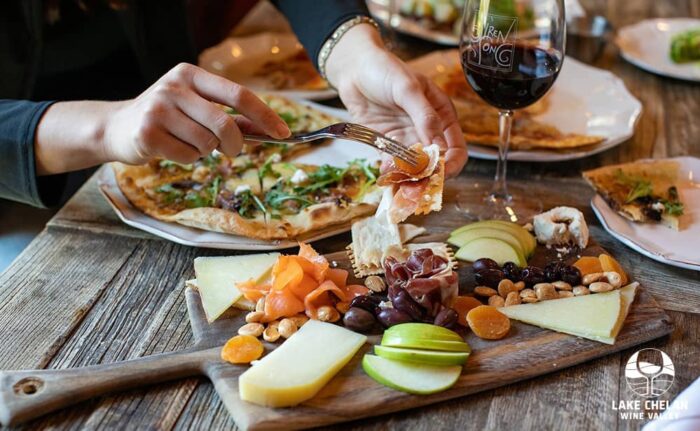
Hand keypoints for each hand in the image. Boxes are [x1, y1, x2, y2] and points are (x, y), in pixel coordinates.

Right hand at [103, 63, 289, 164]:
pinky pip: (187, 156)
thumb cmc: (168, 118)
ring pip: (207, 143)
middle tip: (231, 151)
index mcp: (192, 74)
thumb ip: (232, 118)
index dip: (265, 116)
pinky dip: (187, 159)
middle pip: (225, 124)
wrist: (117, 127)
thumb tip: (270, 130)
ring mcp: (159, 108)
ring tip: (188, 143)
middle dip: (235, 145)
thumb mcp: (197, 108)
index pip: (238, 94)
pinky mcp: (148, 133)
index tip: (284, 133)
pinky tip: (171, 149)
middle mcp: (175, 87)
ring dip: (205, 152)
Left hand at [325, 25, 466, 176]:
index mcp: (442, 114)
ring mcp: (406, 138)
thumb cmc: (385, 69)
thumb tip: (440, 148)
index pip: (455, 147)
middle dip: (429, 176)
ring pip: (414, 168)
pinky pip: (392, 164)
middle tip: (418, 186)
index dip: (451, 163)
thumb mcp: (408, 89)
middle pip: (435, 163)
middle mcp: (426, 130)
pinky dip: (391, 173)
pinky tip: (386, 175)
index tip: (440, 173)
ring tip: (401, 186)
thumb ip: (425, 117)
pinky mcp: (386, 144)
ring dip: (409, 179)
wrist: (353, 68)